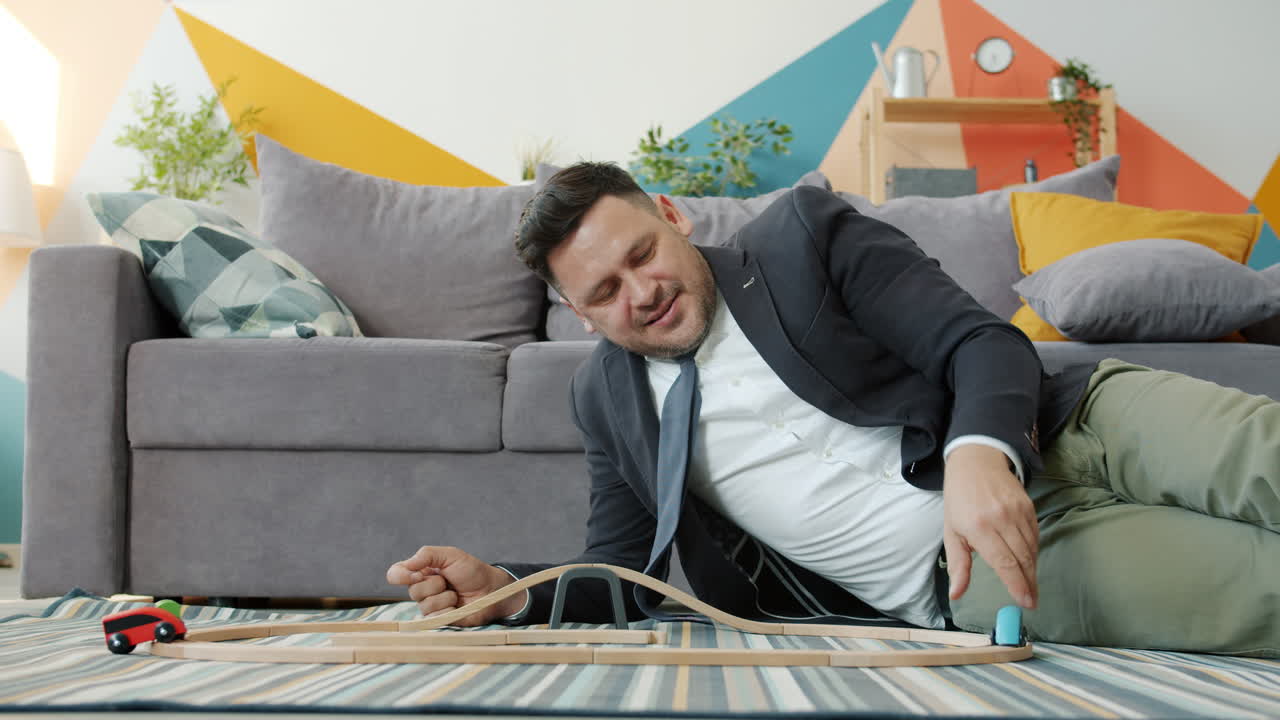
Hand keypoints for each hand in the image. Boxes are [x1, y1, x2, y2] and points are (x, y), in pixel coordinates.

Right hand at [386, 545, 525, 623]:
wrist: (490, 588)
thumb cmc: (471, 571)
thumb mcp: (450, 555)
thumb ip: (427, 555)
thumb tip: (406, 565)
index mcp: (420, 572)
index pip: (395, 574)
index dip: (401, 575)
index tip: (418, 573)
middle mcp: (421, 590)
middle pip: (413, 591)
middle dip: (435, 584)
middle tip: (448, 581)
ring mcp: (429, 607)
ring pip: (425, 605)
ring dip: (445, 597)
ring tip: (456, 594)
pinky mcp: (439, 621)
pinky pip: (434, 619)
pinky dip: (448, 611)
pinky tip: (456, 607)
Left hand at [942, 445, 1038, 608]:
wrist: (975, 463)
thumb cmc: (959, 500)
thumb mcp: (951, 532)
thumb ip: (958, 564)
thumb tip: (956, 594)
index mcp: (979, 528)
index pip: (1005, 563)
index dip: (1017, 585)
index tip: (1026, 602)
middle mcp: (1001, 519)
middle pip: (1023, 559)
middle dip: (1029, 583)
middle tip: (1032, 601)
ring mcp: (1017, 511)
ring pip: (1032, 548)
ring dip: (1032, 569)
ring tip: (1030, 585)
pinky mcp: (1029, 506)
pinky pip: (1035, 535)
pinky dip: (1034, 551)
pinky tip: (1029, 561)